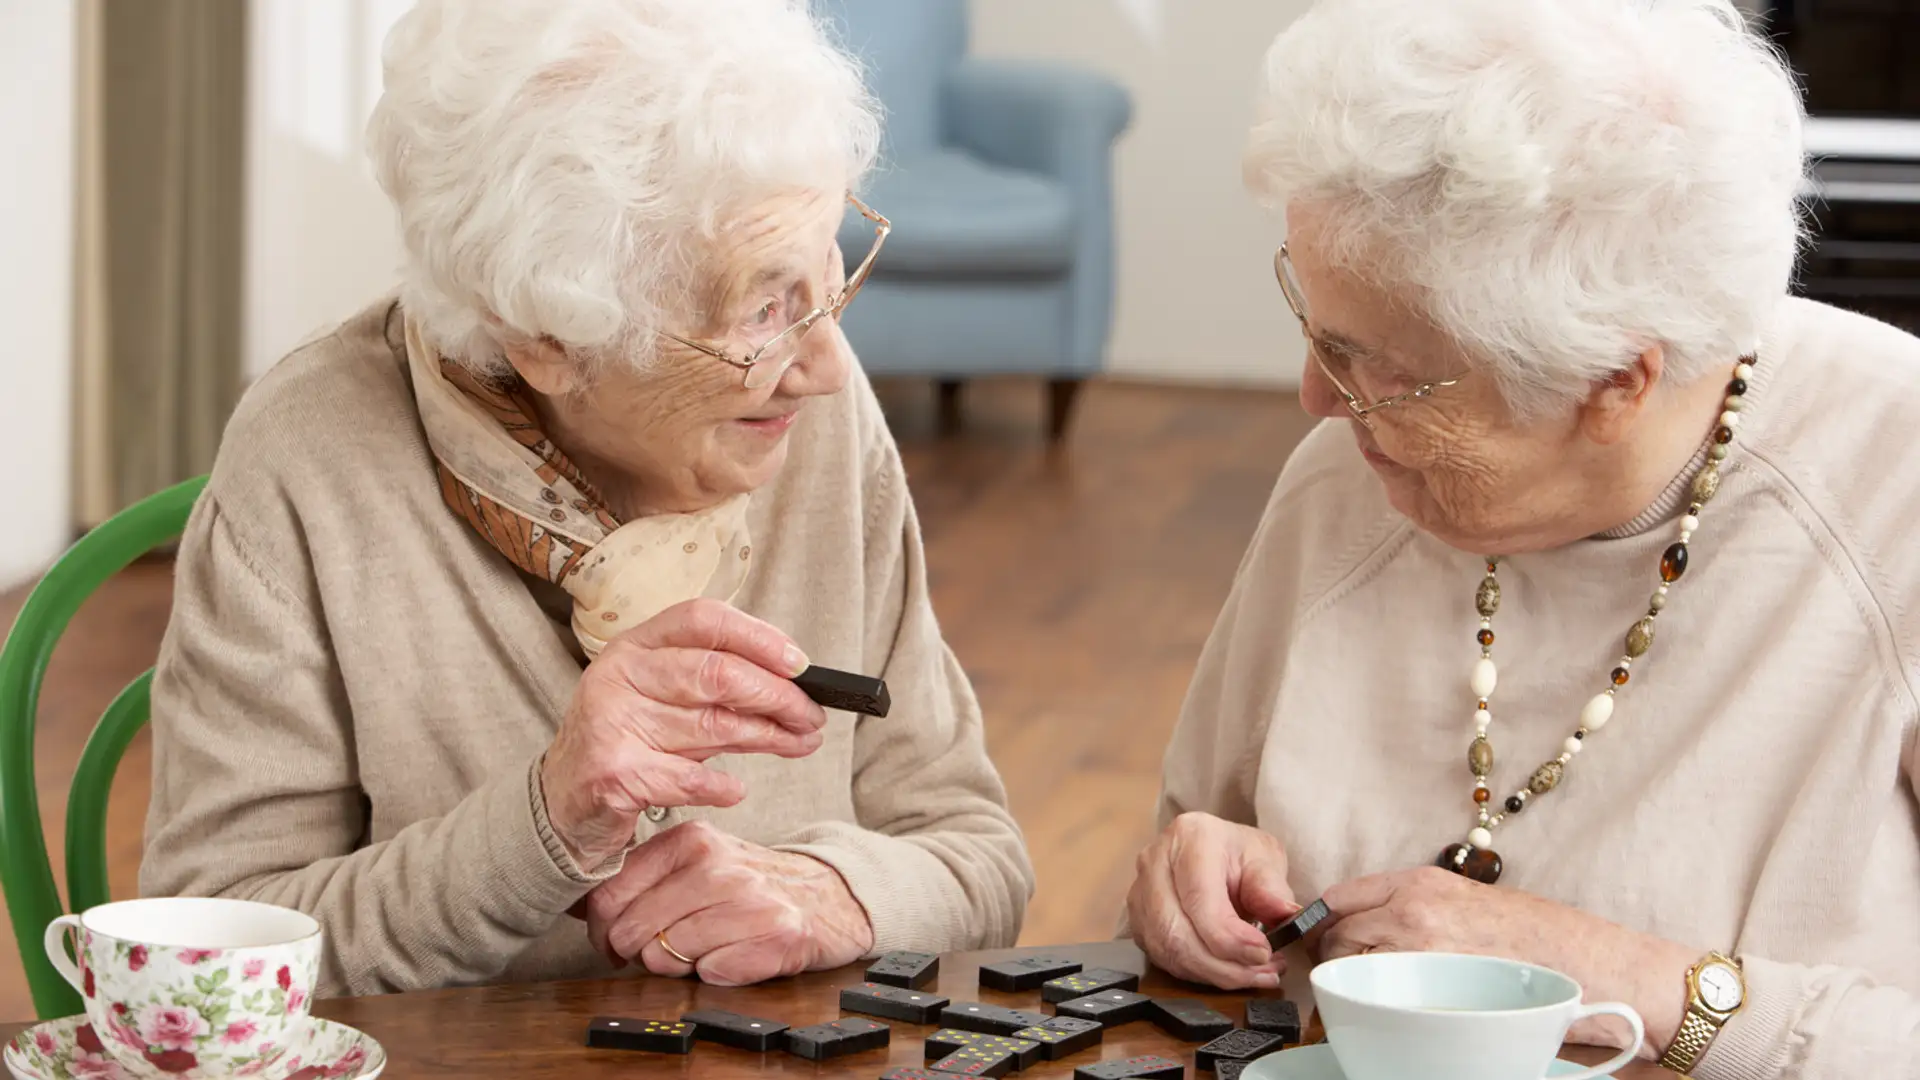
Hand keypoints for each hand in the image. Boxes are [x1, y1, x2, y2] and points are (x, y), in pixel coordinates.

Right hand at [540, 599, 827, 868]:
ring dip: (768, 738)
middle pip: (716, 673)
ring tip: (800, 744)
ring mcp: (612, 721)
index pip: (703, 619)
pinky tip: (737, 790)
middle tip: (812, 716)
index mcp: (636, 645)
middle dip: (777, 696)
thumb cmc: (630, 743)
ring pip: (711, 725)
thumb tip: (793, 686)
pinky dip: (722, 787)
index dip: (759, 637)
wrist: (563, 802)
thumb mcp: (665, 703)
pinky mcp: (614, 772)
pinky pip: (688, 778)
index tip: (800, 664)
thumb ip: (716, 689)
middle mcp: (620, 674)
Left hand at [583, 821, 874, 984]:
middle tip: (661, 950)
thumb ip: (644, 877)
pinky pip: (710, 974)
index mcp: (692, 840)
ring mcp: (749, 899)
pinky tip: (735, 954)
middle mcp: (718, 865)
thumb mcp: (698, 863)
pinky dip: (716, 973)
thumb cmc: (752, 885)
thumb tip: (578, 905)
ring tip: (706, 946)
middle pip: (632, 931)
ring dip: (678, 965)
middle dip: (637, 952)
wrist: (827, 897)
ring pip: (666, 957)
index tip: (612, 941)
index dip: (600, 930)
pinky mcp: (776, 934)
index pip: (610, 894)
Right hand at [1125, 812, 1299, 989]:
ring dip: (1214, 974)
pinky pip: (1163, 958)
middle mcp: (1155, 861)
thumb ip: (1273, 888)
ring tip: (1253, 974)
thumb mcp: (1266, 859)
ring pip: (1168, 952)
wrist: (1215, 852)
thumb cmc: (1239, 854)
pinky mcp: (1138, 919)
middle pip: (1177, 933)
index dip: (1231, 939)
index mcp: (1190, 837)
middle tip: (1263, 973)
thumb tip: (1285, 914)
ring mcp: (1140, 891)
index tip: (1264, 953)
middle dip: (1224, 966)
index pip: (1200, 900)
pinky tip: (1228, 970)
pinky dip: (1199, 973)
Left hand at [1319, 867, 1696, 1056]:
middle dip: (1334, 956)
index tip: (1325, 940)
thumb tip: (1374, 931)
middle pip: (1336, 934)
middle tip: (1346, 977)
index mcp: (1422, 884)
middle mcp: (1412, 911)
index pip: (1340, 897)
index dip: (1327, 923)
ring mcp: (1418, 953)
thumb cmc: (1544, 939)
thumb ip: (1422, 910)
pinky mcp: (1431, 994)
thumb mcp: (1474, 904)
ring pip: (1349, 968)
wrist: (1598, 969)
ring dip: (1351, 984)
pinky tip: (1390, 1018)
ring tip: (1370, 999)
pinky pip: (1376, 1002)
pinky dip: (1373, 1011)